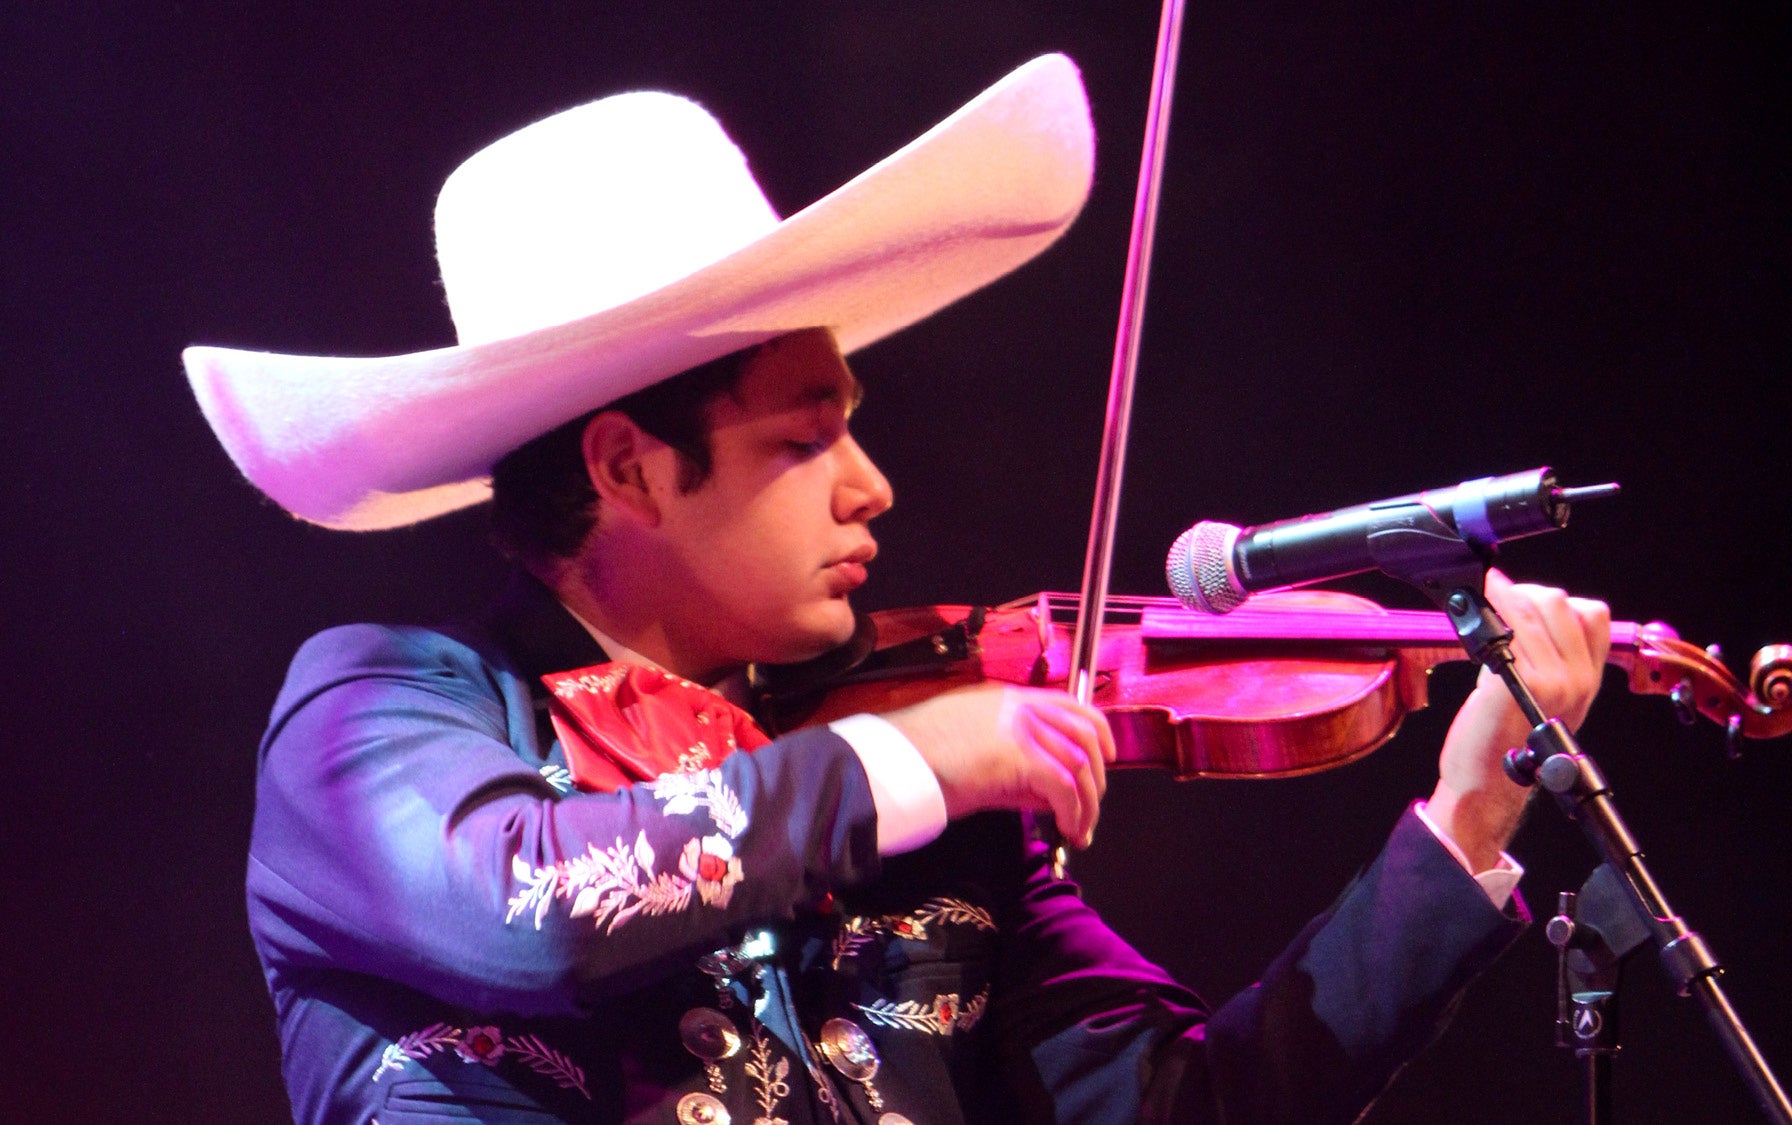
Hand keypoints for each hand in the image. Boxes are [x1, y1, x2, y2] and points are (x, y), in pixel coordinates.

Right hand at [881, 684, 1115, 847]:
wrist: (895, 762)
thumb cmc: (922, 759)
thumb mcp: (975, 750)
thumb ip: (1015, 763)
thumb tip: (1048, 792)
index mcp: (1009, 699)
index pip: (1070, 705)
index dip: (1097, 732)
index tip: (1105, 758)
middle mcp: (1021, 708)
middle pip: (1084, 734)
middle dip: (1097, 775)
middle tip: (1092, 806)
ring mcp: (1021, 729)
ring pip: (1079, 763)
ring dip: (1088, 802)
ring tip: (1080, 827)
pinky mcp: (1019, 758)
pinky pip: (1064, 787)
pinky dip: (1073, 812)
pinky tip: (1067, 829)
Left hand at [1429, 568, 1611, 868]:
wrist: (1487, 785)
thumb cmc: (1505, 740)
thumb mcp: (1542, 697)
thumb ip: (1546, 657)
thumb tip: (1522, 609)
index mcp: (1588, 680)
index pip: (1592, 615)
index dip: (1556, 600)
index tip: (1525, 601)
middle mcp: (1578, 679)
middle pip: (1559, 602)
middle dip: (1524, 594)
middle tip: (1497, 605)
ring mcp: (1551, 681)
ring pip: (1530, 610)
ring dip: (1500, 601)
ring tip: (1480, 611)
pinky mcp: (1517, 683)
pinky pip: (1505, 630)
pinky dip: (1485, 615)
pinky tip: (1468, 617)